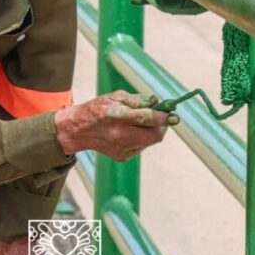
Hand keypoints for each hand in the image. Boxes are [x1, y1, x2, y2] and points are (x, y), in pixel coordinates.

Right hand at [54, 91, 177, 160]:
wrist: (78, 131)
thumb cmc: (98, 109)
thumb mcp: (114, 97)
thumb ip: (137, 100)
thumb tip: (156, 101)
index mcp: (116, 116)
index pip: (145, 118)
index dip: (162, 117)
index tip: (175, 116)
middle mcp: (119, 135)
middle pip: (153, 135)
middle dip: (163, 126)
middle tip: (165, 117)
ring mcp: (121, 149)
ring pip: (149, 141)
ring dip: (152, 130)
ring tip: (141, 122)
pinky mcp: (122, 157)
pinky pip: (141, 146)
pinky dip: (142, 138)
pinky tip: (129, 132)